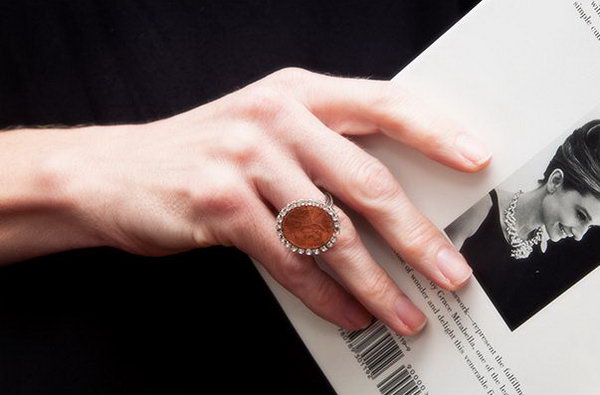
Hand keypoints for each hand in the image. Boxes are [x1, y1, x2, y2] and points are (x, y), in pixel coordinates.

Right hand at [49, 68, 490, 334]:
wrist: (116, 171)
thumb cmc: (204, 153)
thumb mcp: (265, 130)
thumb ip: (323, 151)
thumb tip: (393, 201)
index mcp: (298, 93)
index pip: (383, 103)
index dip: (434, 132)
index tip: (475, 162)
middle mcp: (276, 118)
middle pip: (367, 182)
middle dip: (416, 237)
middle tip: (450, 274)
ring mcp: (246, 158)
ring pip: (330, 233)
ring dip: (373, 282)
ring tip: (402, 312)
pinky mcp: (219, 203)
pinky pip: (288, 260)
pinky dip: (322, 294)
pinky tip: (345, 312)